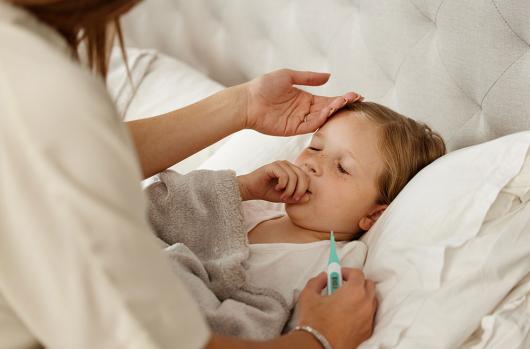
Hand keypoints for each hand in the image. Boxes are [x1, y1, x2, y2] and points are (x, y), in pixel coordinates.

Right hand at [237, 160, 310, 201]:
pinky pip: (284, 175)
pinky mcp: (273, 166)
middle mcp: (288, 165)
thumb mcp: (285, 197)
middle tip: (290, 198)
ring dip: (289, 190)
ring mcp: (281, 164)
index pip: (306, 178)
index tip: (296, 199)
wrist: (251, 189)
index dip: (304, 189)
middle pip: (303, 176)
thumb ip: (296, 197)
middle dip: (299, 190)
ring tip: (282, 195)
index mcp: (293, 170)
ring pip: (294, 177)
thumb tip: (309, 197)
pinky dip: (282, 185)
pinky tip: (277, 188)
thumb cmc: (267, 192)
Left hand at [243, 69, 362, 135]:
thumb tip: (328, 76)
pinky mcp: (293, 129)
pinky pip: (310, 126)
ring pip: (322, 118)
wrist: (248, 101)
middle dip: (342, 105)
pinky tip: (328, 111)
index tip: (355, 95)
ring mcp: (300, 121)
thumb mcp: (288, 76)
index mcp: (305, 99)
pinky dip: (321, 119)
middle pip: (328, 109)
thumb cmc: (264, 86)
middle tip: (355, 99)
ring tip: (343, 102)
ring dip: (333, 111)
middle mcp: (305, 111)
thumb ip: (308, 78)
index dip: (341, 98)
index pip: (328, 100)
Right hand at [296, 268, 377, 348]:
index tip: (337, 274)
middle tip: (342, 285)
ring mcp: (368, 319)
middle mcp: (365, 304)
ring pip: (371, 300)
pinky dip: (362, 312)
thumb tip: (323, 277)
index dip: (346, 271)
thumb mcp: (308, 295)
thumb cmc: (315, 322)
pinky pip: (369, 316)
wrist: (319, 347)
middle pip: (368, 285)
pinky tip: (348, 315)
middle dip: (356, 282)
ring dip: (361, 296)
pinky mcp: (367, 332)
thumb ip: (317, 281)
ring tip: (344, 301)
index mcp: (354, 291)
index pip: (357, 273)